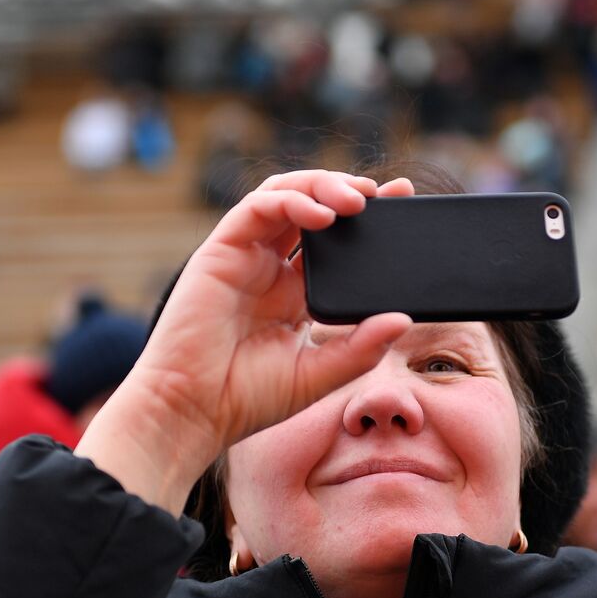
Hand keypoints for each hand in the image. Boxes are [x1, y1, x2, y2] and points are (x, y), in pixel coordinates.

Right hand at [76, 170, 414, 513]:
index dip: (366, 218)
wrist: (193, 411)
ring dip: (322, 186)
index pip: (334, 242)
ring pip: (284, 194)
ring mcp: (244, 256)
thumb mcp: (319, 375)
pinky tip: (321, 215)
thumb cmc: (246, 399)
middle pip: (311, 207)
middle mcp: (269, 268)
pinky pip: (256, 208)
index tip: (401, 202)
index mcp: (293, 293)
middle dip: (348, 191)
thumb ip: (361, 348)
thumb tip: (403, 318)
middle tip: (385, 193)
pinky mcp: (220, 251)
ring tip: (357, 198)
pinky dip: (290, 201)